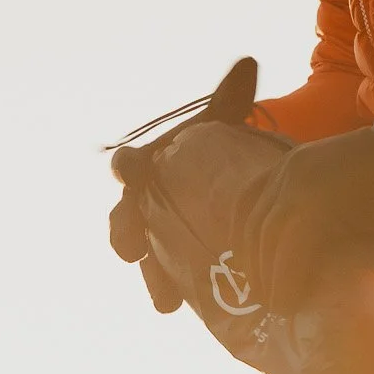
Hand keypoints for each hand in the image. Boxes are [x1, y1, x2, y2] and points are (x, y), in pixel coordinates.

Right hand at [109, 57, 260, 313]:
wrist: (237, 178)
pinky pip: (174, 281)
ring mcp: (161, 236)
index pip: (129, 168)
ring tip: (166, 302)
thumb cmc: (218, 146)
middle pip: (126, 221)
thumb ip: (230, 96)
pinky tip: (188, 310)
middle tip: (130, 251)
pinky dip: (179, 295)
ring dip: (153, 279)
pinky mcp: (181, 261)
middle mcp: (146, 205)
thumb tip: (247, 63)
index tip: (131, 170)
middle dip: (126, 236)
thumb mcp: (224, 121)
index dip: (129, 170)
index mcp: (149, 168)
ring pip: (148, 260)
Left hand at [234, 76, 373, 315]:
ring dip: (269, 280)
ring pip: (269, 241)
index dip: (243, 240)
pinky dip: (287, 280)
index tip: (250, 268)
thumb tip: (318, 248)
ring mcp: (302, 186)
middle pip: (255, 227)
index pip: (248, 203)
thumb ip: (325, 207)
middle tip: (264, 299)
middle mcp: (289, 172)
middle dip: (254, 267)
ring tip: (278, 307)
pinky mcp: (320, 206)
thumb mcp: (346, 183)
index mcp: (292, 163)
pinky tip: (292, 301)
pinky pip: (292, 251)